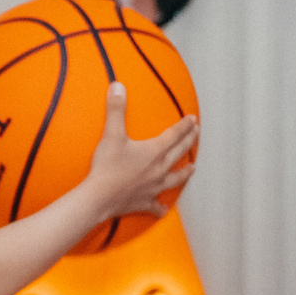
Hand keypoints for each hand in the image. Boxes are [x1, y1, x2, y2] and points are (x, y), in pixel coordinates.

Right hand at [80, 83, 199, 219]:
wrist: (99, 198)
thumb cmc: (107, 167)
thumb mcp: (111, 134)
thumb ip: (116, 109)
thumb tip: (118, 85)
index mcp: (154, 151)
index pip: (174, 135)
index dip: (184, 125)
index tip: (193, 119)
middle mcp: (159, 169)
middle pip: (179, 153)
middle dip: (189, 141)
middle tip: (196, 134)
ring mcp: (153, 187)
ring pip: (175, 179)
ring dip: (185, 173)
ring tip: (192, 168)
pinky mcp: (144, 202)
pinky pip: (156, 206)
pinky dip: (161, 207)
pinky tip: (164, 209)